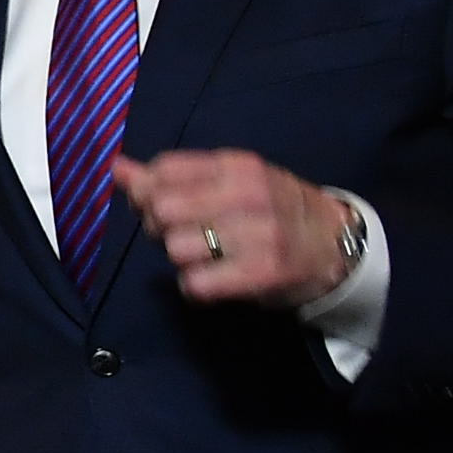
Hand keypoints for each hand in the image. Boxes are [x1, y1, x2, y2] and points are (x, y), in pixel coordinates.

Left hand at [109, 150, 356, 308]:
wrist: (336, 247)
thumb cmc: (271, 210)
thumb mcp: (228, 182)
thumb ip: (169, 177)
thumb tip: (116, 168)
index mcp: (236, 165)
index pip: (163, 171)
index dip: (150, 192)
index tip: (169, 205)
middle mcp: (249, 194)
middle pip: (162, 210)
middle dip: (160, 228)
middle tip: (186, 235)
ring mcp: (259, 234)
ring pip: (175, 248)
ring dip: (181, 260)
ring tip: (208, 257)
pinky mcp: (263, 274)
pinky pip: (195, 284)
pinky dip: (197, 287)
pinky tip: (216, 280)